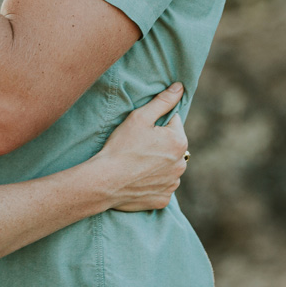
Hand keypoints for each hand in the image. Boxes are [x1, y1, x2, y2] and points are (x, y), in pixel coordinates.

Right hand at [85, 83, 188, 211]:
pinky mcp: (163, 199)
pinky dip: (153, 183)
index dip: (156, 125)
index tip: (141, 132)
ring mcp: (172, 184)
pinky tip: (138, 180)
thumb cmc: (121, 147)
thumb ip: (163, 101)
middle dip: (159, 145)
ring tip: (136, 165)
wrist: (104, 181)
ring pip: (168, 168)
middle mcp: (181, 164)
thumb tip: (180, 87)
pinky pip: (161, 187)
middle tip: (137, 148)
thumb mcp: (140, 117)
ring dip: (158, 165)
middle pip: (172, 147)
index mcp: (179, 141)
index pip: (173, 124)